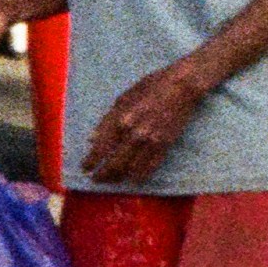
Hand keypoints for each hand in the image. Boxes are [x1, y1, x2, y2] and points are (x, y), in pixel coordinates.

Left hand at [80, 63, 212, 184]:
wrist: (182, 86)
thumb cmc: (151, 86)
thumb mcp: (123, 98)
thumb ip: (107, 119)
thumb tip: (92, 140)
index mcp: (120, 119)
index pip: (100, 148)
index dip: (91, 161)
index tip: (85, 168)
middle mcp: (133, 134)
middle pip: (113, 163)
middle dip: (102, 175)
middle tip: (96, 179)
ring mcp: (150, 141)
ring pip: (130, 169)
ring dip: (118, 178)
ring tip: (112, 181)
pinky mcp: (164, 144)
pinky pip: (150, 167)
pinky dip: (140, 177)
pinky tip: (133, 180)